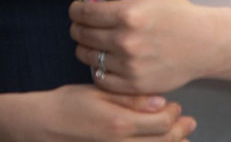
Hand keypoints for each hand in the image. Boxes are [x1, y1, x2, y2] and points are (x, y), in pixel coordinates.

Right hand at [0, 84, 195, 140]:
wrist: (40, 125)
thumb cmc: (67, 105)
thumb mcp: (99, 93)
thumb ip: (130, 98)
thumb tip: (160, 101)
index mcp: (119, 124)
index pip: (162, 122)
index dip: (174, 113)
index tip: (175, 105)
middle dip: (180, 132)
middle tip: (189, 122)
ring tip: (183, 137)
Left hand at [69, 0, 209, 94]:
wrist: (205, 44)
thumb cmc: (181, 14)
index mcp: (128, 14)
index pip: (84, 13)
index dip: (76, 10)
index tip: (77, 10)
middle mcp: (125, 41)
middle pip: (81, 35)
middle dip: (78, 28)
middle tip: (84, 26)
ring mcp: (129, 65)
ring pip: (88, 57)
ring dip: (87, 49)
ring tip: (95, 43)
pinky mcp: (133, 83)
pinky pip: (100, 79)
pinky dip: (99, 71)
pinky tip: (107, 61)